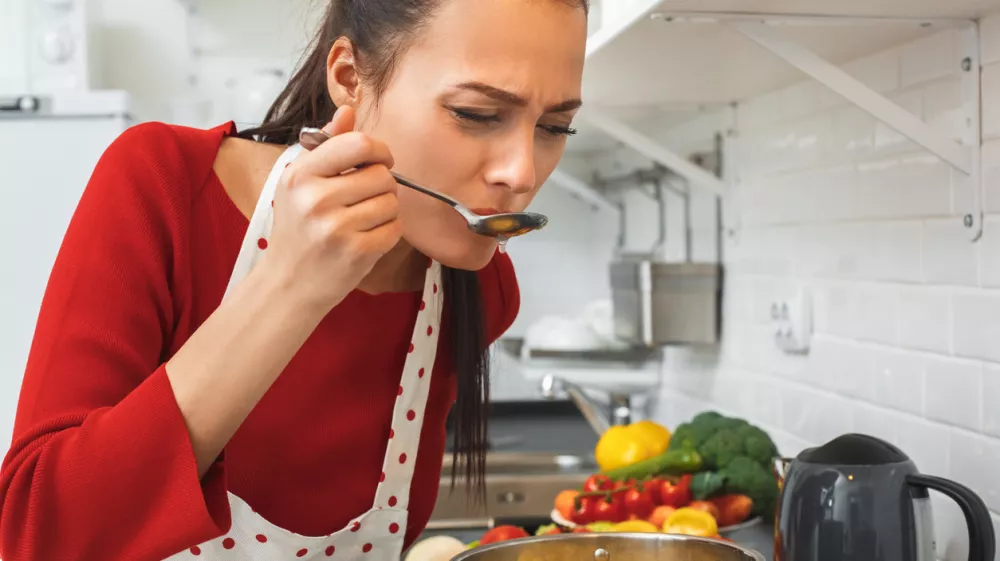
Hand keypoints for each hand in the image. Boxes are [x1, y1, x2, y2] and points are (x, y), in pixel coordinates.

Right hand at [261, 105, 401, 309]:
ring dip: (386, 209)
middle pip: (381, 174)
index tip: (378, 160)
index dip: (378, 149)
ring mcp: (336, 228)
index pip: (358, 144)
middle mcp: (315, 199)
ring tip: (363, 219)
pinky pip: (394, 228)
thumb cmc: (297, 229)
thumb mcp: (299, 183)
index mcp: (301, 175)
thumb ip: (325, 145)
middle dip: (382, 184)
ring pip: (391, 201)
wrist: (288, 283)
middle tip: (366, 198)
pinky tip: (367, 237)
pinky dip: (388, 232)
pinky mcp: (357, 252)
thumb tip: (348, 110)